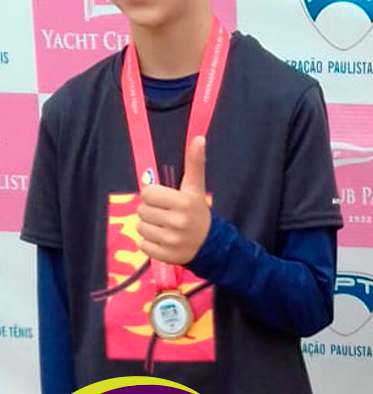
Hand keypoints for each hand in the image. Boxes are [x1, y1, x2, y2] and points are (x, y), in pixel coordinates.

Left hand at [137, 136, 210, 264]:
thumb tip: (199, 138)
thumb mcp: (196, 188)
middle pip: (142, 210)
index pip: (147, 193)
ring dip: (150, 227)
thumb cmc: (198, 212)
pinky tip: (164, 240)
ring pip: (140, 227)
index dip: (154, 195)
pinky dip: (150, 243)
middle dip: (152, 211)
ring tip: (165, 228)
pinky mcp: (164, 255)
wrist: (211, 245)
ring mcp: (170, 240)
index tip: (166, 200)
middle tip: (166, 215)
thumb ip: (195, 163)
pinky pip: (142, 244)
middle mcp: (177, 222)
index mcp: (183, 202)